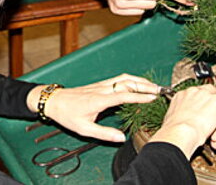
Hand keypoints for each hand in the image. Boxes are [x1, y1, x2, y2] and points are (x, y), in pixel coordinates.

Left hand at [28, 74, 160, 142]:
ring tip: (153, 86)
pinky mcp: (100, 84)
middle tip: (160, 90)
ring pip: (123, 78)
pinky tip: (138, 83)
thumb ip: (103, 134)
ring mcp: (101, 85)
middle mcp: (101, 89)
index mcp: (99, 100)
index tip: (153, 98)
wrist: (55, 101)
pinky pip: (118, 79)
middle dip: (145, 85)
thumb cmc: (68, 115)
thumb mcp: (84, 129)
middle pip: (126, 83)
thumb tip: (122, 138)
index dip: (139, 96)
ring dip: (139, 80)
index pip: (123, 95)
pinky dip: (131, 79)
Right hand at [150, 85, 215, 158]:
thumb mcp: (174, 122)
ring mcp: (207, 94)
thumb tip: (190, 127)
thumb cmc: (173, 130)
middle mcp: (193, 91)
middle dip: (213, 107)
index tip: (201, 122)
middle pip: (210, 93)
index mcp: (181, 95)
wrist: (180, 132)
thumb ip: (184, 120)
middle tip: (213, 124)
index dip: (201, 109)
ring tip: (214, 135)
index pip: (195, 97)